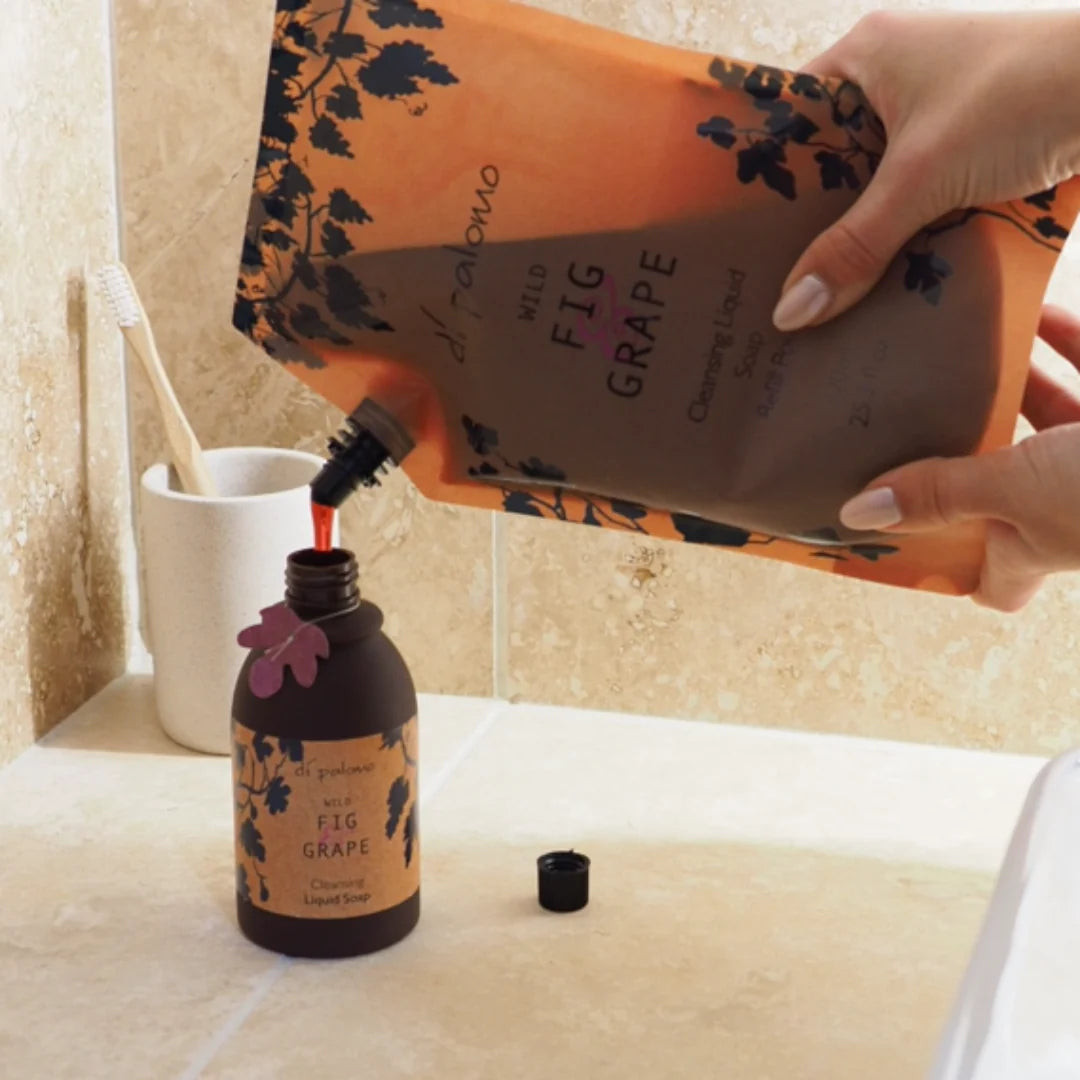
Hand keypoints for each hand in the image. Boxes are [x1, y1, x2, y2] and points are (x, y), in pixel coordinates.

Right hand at [772, 11, 1079, 331]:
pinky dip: (903, 236)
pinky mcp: (970, 146)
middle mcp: (893, 76)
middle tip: (769, 282)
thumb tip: (791, 312)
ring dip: (860, 237)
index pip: (785, 121)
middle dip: (808, 224)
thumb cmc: (1027, 91)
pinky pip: (915, 198)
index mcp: (864, 53)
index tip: (733, 240)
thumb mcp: (925, 175)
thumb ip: (855, 246)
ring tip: (819, 296)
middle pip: (827, 164)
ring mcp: (934, 112)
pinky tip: (882, 283)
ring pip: (873, 188)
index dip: (757, 179)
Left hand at [838, 306, 1079, 610]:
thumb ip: (944, 493)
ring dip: (1009, 382)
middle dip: (964, 451)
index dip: (958, 571)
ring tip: (949, 346)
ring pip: (1047, 417)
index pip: (994, 583)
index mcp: (1039, 543)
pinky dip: (1064, 338)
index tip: (909, 539)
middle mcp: (1070, 505)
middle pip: (1003, 486)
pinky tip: (1031, 305)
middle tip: (904, 411)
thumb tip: (859, 511)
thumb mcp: (1021, 492)